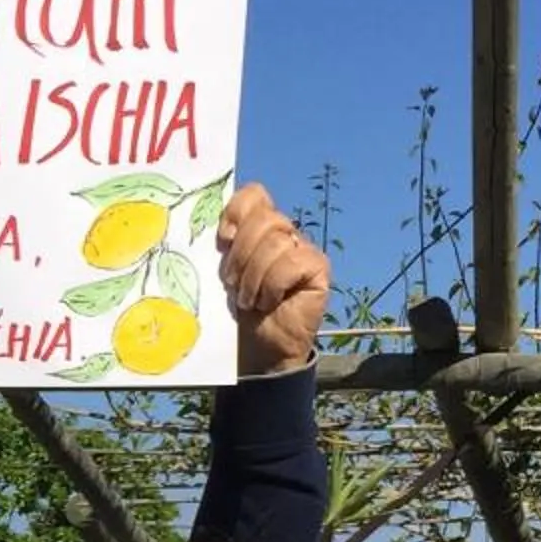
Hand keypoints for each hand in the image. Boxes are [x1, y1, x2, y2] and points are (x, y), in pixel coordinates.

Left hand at [214, 185, 330, 375]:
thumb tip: (222, 227)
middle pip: (264, 219)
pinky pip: (291, 263)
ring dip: (253, 277)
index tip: (223, 241)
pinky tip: (269, 301)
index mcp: (258, 228)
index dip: (236, 212)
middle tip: (232, 283)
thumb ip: (227, 244)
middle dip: (241, 255)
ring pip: (275, 243)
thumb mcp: (226, 271)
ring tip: (249, 300)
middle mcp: (284, 232)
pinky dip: (272, 285)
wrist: (259, 346)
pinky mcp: (318, 267)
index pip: (254, 195)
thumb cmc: (240, 308)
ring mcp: (304, 248)